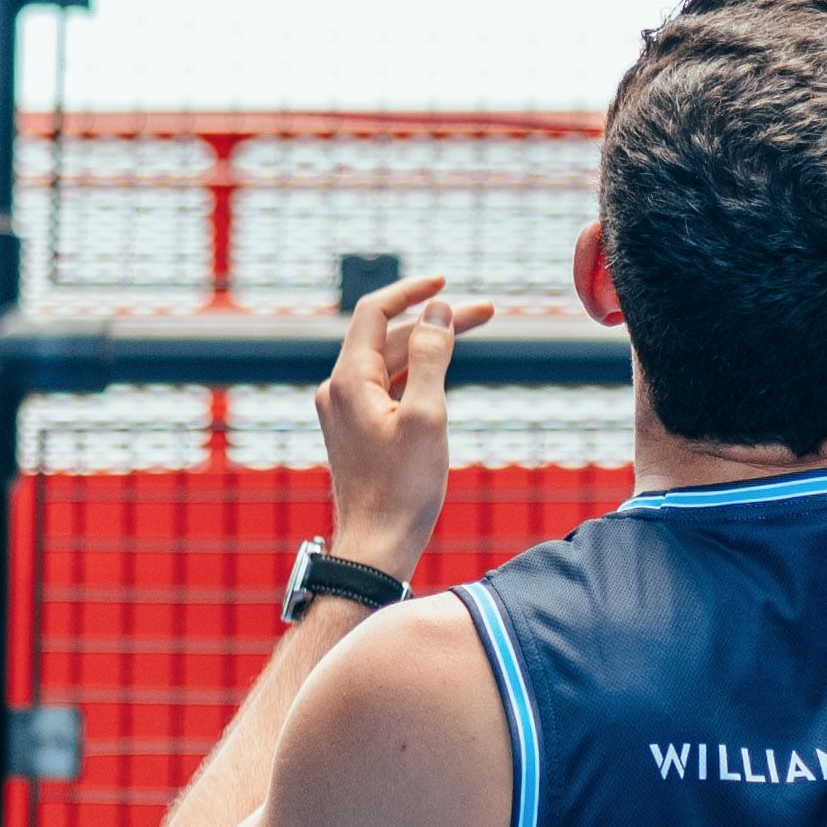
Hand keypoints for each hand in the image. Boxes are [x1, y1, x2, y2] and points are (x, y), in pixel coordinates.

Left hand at [310, 274, 490, 576]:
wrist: (376, 546)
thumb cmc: (403, 488)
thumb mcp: (427, 415)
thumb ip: (432, 356)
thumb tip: (437, 310)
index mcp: (349, 380)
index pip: (375, 312)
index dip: (411, 290)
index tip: (445, 280)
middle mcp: (339, 390)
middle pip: (389, 338)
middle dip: (435, 321)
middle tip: (487, 312)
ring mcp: (345, 411)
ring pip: (390, 363)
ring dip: (428, 347)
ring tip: (470, 332)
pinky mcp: (356, 430)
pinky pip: (386, 387)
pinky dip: (416, 373)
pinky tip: (441, 373)